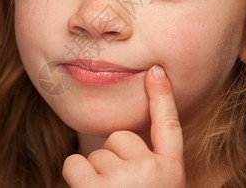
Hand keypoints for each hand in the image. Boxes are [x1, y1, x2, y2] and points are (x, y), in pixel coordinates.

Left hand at [62, 65, 184, 186]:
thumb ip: (148, 166)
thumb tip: (121, 140)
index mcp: (171, 172)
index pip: (168, 125)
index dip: (162, 96)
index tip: (156, 70)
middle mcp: (152, 171)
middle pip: (119, 137)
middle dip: (113, 159)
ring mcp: (124, 178)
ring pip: (96, 153)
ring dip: (94, 174)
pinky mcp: (95, 187)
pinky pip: (74, 163)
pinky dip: (75, 177)